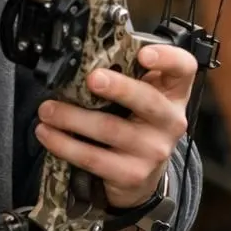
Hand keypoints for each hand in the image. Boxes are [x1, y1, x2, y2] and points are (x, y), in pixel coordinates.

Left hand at [35, 44, 196, 207]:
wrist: (140, 175)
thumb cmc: (135, 123)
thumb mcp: (140, 96)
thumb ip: (125, 75)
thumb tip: (81, 58)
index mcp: (173, 92)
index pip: (183, 68)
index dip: (167, 58)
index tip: (143, 54)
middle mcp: (170, 121)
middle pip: (147, 100)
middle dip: (117, 87)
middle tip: (92, 79)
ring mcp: (153, 150)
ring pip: (110, 129)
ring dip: (72, 117)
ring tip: (47, 110)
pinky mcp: (132, 174)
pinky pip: (93, 157)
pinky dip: (65, 144)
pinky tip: (48, 134)